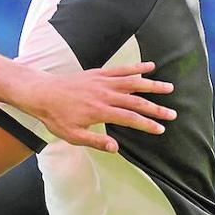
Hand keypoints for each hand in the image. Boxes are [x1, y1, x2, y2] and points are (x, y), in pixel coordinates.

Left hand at [23, 62, 175, 152]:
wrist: (41, 93)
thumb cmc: (56, 117)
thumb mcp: (72, 135)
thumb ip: (95, 141)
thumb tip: (116, 148)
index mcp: (99, 111)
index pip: (130, 118)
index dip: (147, 124)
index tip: (161, 129)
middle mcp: (104, 95)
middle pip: (136, 101)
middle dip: (156, 108)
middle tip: (172, 114)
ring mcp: (102, 82)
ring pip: (132, 82)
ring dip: (152, 85)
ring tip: (169, 88)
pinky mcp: (98, 73)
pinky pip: (121, 69)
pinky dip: (136, 67)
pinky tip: (150, 66)